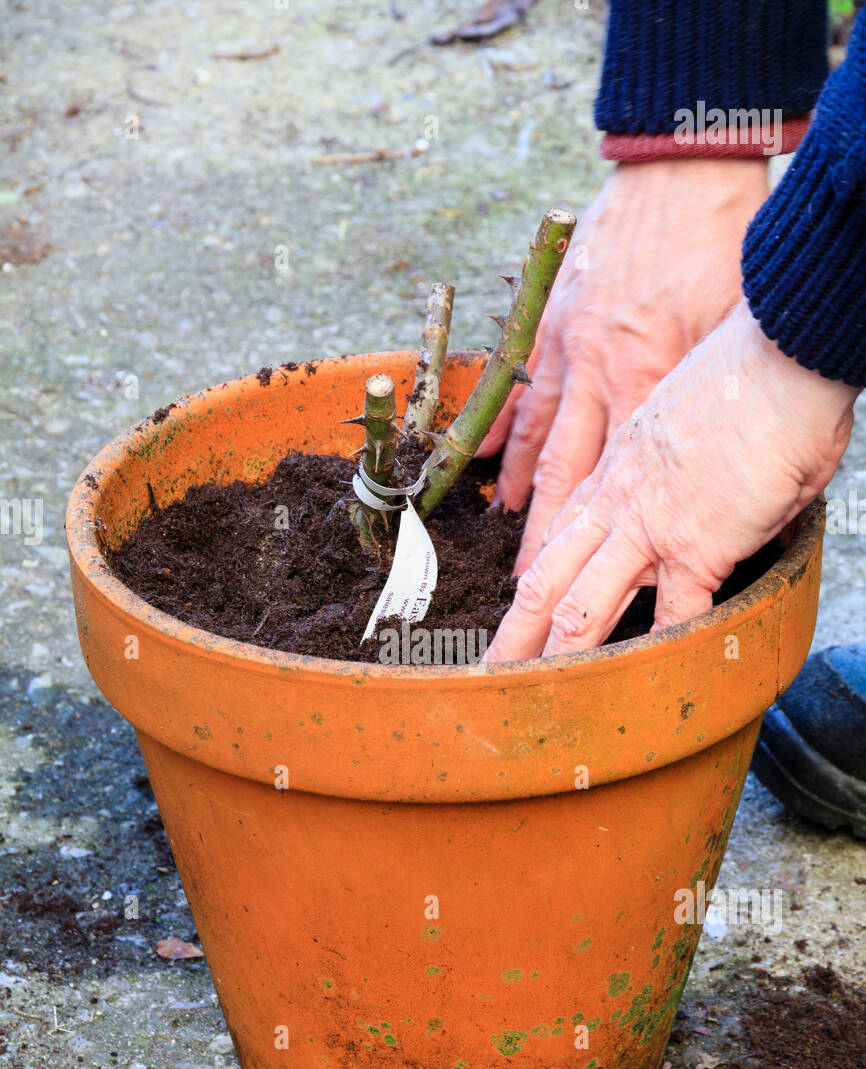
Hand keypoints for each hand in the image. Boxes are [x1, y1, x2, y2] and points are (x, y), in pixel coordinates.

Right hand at [478, 159, 770, 573]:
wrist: (680, 169)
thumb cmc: (720, 244)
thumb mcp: (733, 329)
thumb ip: (707, 399)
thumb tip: (713, 463)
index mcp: (647, 380)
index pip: (616, 480)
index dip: (597, 534)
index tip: (581, 584)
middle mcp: (598, 374)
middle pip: (565, 476)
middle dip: (543, 540)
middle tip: (524, 591)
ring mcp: (568, 349)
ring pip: (535, 439)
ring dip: (519, 495)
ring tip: (505, 540)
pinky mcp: (551, 322)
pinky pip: (518, 389)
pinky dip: (499, 430)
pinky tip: (481, 466)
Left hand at [486, 300, 857, 661]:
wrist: (782, 351)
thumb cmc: (750, 377)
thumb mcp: (686, 420)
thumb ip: (675, 466)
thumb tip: (692, 497)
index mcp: (614, 470)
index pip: (559, 534)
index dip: (531, 575)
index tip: (516, 605)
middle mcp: (618, 502)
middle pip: (547, 577)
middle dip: (516, 630)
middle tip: (492, 668)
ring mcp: (649, 526)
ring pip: (583, 604)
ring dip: (554, 655)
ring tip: (532, 693)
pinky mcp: (695, 545)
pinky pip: (671, 616)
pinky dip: (656, 654)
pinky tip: (640, 686)